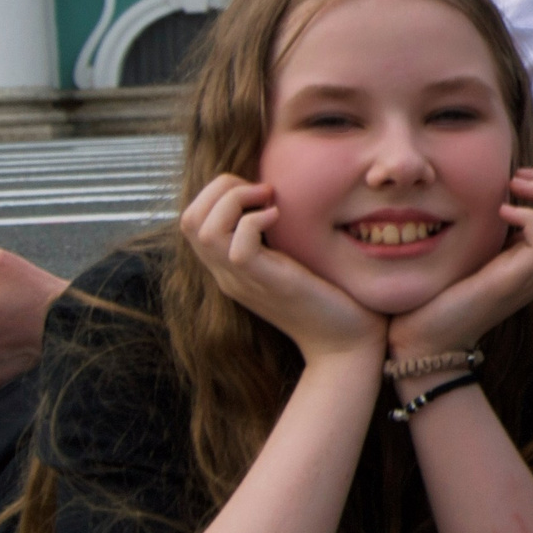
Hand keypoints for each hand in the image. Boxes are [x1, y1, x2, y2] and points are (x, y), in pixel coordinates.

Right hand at [178, 175, 384, 366]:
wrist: (344, 344)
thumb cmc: (328, 296)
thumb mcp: (291, 259)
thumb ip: (274, 236)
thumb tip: (276, 197)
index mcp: (229, 266)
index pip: (192, 220)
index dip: (217, 192)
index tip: (259, 190)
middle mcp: (227, 274)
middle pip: (188, 220)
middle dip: (220, 188)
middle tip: (261, 190)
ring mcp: (243, 281)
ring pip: (204, 230)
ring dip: (234, 200)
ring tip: (269, 200)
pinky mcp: (267, 284)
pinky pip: (237, 247)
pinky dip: (254, 221)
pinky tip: (279, 218)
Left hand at [384, 169, 532, 362]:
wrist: (427, 340)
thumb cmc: (439, 297)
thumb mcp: (471, 254)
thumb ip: (487, 232)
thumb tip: (487, 194)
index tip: (517, 176)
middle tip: (520, 175)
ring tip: (514, 186)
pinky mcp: (519, 281)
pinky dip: (528, 216)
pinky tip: (500, 212)